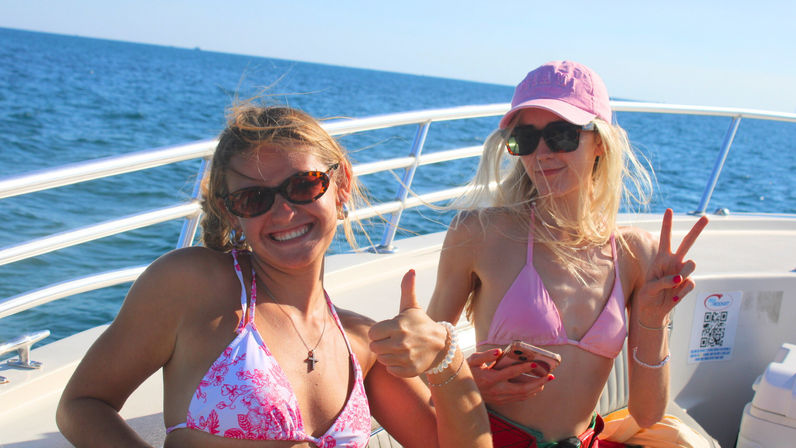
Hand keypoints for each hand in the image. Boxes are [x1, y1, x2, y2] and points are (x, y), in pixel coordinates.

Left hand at [368, 270, 447, 377]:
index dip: (379, 332)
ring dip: (388, 355)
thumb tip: (410, 270)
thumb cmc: (421, 324)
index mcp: (398, 326)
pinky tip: (404, 358)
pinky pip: (390, 370)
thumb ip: (407, 289)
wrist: (441, 346)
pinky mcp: (409, 370)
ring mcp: (405, 357)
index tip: (388, 331)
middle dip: (382, 344)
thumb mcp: (412, 307)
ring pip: (382, 359)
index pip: (373, 333)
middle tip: (393, 340)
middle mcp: (401, 342)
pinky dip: (395, 366)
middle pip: (375, 347)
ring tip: (399, 349)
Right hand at [467, 349, 549, 404]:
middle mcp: (496, 390)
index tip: (536, 362)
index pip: (511, 372)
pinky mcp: (500, 402)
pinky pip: (518, 399)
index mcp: (490, 378)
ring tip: (546, 381)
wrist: (458, 391)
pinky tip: (535, 388)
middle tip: (550, 375)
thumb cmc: (467, 372)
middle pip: (522, 389)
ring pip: (522, 396)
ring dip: (536, 389)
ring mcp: (498, 398)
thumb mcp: (472, 360)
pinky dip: (529, 394)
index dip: (524, 367)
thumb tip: (499, 352)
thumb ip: (486, 355)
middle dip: (538, 382)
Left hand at [636, 209, 708, 323]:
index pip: (665, 238)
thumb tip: (678, 279)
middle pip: (687, 242)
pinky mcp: (687, 284)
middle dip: (697, 230)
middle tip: (706, 217)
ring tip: (673, 283)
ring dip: (683, 273)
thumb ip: (662, 281)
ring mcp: (682, 272)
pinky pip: (690, 283)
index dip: (667, 224)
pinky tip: (674, 296)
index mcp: (661, 258)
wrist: (653, 309)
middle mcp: (674, 261)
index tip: (669, 210)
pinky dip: (681, 291)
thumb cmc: (647, 294)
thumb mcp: (649, 287)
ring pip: (691, 265)